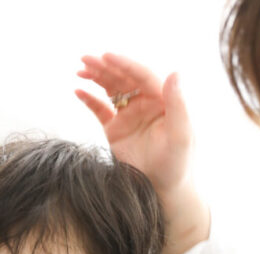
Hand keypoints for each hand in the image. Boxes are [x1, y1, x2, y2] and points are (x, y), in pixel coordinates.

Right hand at [76, 53, 190, 195]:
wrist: (163, 190)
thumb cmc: (177, 165)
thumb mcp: (181, 136)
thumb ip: (177, 105)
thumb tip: (175, 73)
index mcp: (162, 100)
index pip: (142, 75)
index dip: (124, 64)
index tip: (106, 56)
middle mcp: (145, 104)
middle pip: (123, 78)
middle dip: (104, 67)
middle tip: (85, 59)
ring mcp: (129, 116)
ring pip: (110, 90)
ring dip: (96, 78)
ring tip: (80, 70)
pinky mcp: (115, 130)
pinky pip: (100, 110)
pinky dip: (89, 99)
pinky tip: (78, 91)